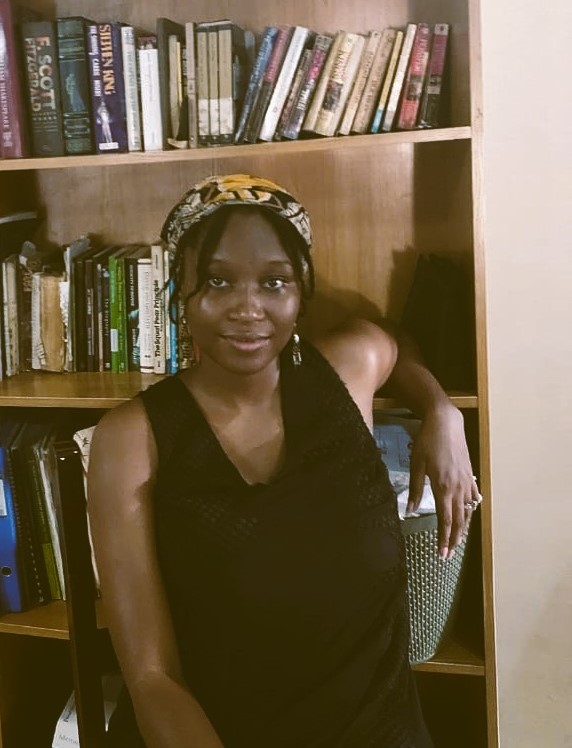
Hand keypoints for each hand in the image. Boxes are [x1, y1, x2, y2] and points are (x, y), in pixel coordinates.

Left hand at [406, 403, 479, 559]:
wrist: (446, 422)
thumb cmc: (427, 441)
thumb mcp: (416, 464)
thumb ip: (415, 489)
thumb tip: (409, 511)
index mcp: (443, 487)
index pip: (445, 520)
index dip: (444, 538)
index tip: (442, 553)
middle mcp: (458, 487)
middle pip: (459, 520)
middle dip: (454, 539)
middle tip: (449, 554)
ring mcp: (466, 481)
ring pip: (468, 510)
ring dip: (463, 527)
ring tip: (458, 541)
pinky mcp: (470, 474)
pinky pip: (473, 497)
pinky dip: (471, 509)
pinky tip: (468, 514)